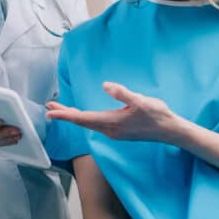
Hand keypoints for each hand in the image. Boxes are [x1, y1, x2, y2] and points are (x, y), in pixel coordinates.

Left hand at [45, 82, 182, 142]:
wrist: (170, 131)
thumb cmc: (157, 115)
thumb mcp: (140, 101)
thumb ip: (122, 93)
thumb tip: (105, 86)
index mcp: (112, 122)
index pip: (82, 118)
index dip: (65, 115)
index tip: (50, 112)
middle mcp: (109, 130)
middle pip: (81, 122)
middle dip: (64, 115)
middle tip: (48, 108)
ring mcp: (113, 132)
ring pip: (87, 124)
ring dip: (73, 117)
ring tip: (60, 110)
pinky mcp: (118, 131)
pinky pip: (95, 124)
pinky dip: (83, 119)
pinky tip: (82, 115)